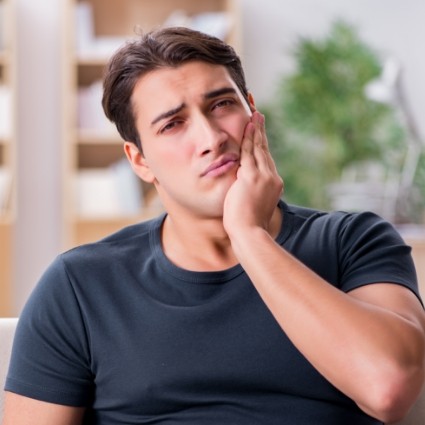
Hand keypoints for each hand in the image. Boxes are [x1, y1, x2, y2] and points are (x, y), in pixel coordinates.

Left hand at [223, 111, 282, 237]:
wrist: (249, 233)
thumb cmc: (248, 225)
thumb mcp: (255, 206)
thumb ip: (253, 194)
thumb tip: (247, 191)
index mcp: (273, 185)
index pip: (267, 160)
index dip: (263, 146)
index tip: (260, 134)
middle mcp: (272, 178)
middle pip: (265, 150)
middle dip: (261, 132)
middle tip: (259, 116)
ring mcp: (263, 176)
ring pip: (259, 148)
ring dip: (256, 130)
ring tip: (255, 115)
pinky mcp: (252, 176)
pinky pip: (249, 152)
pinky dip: (249, 137)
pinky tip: (248, 125)